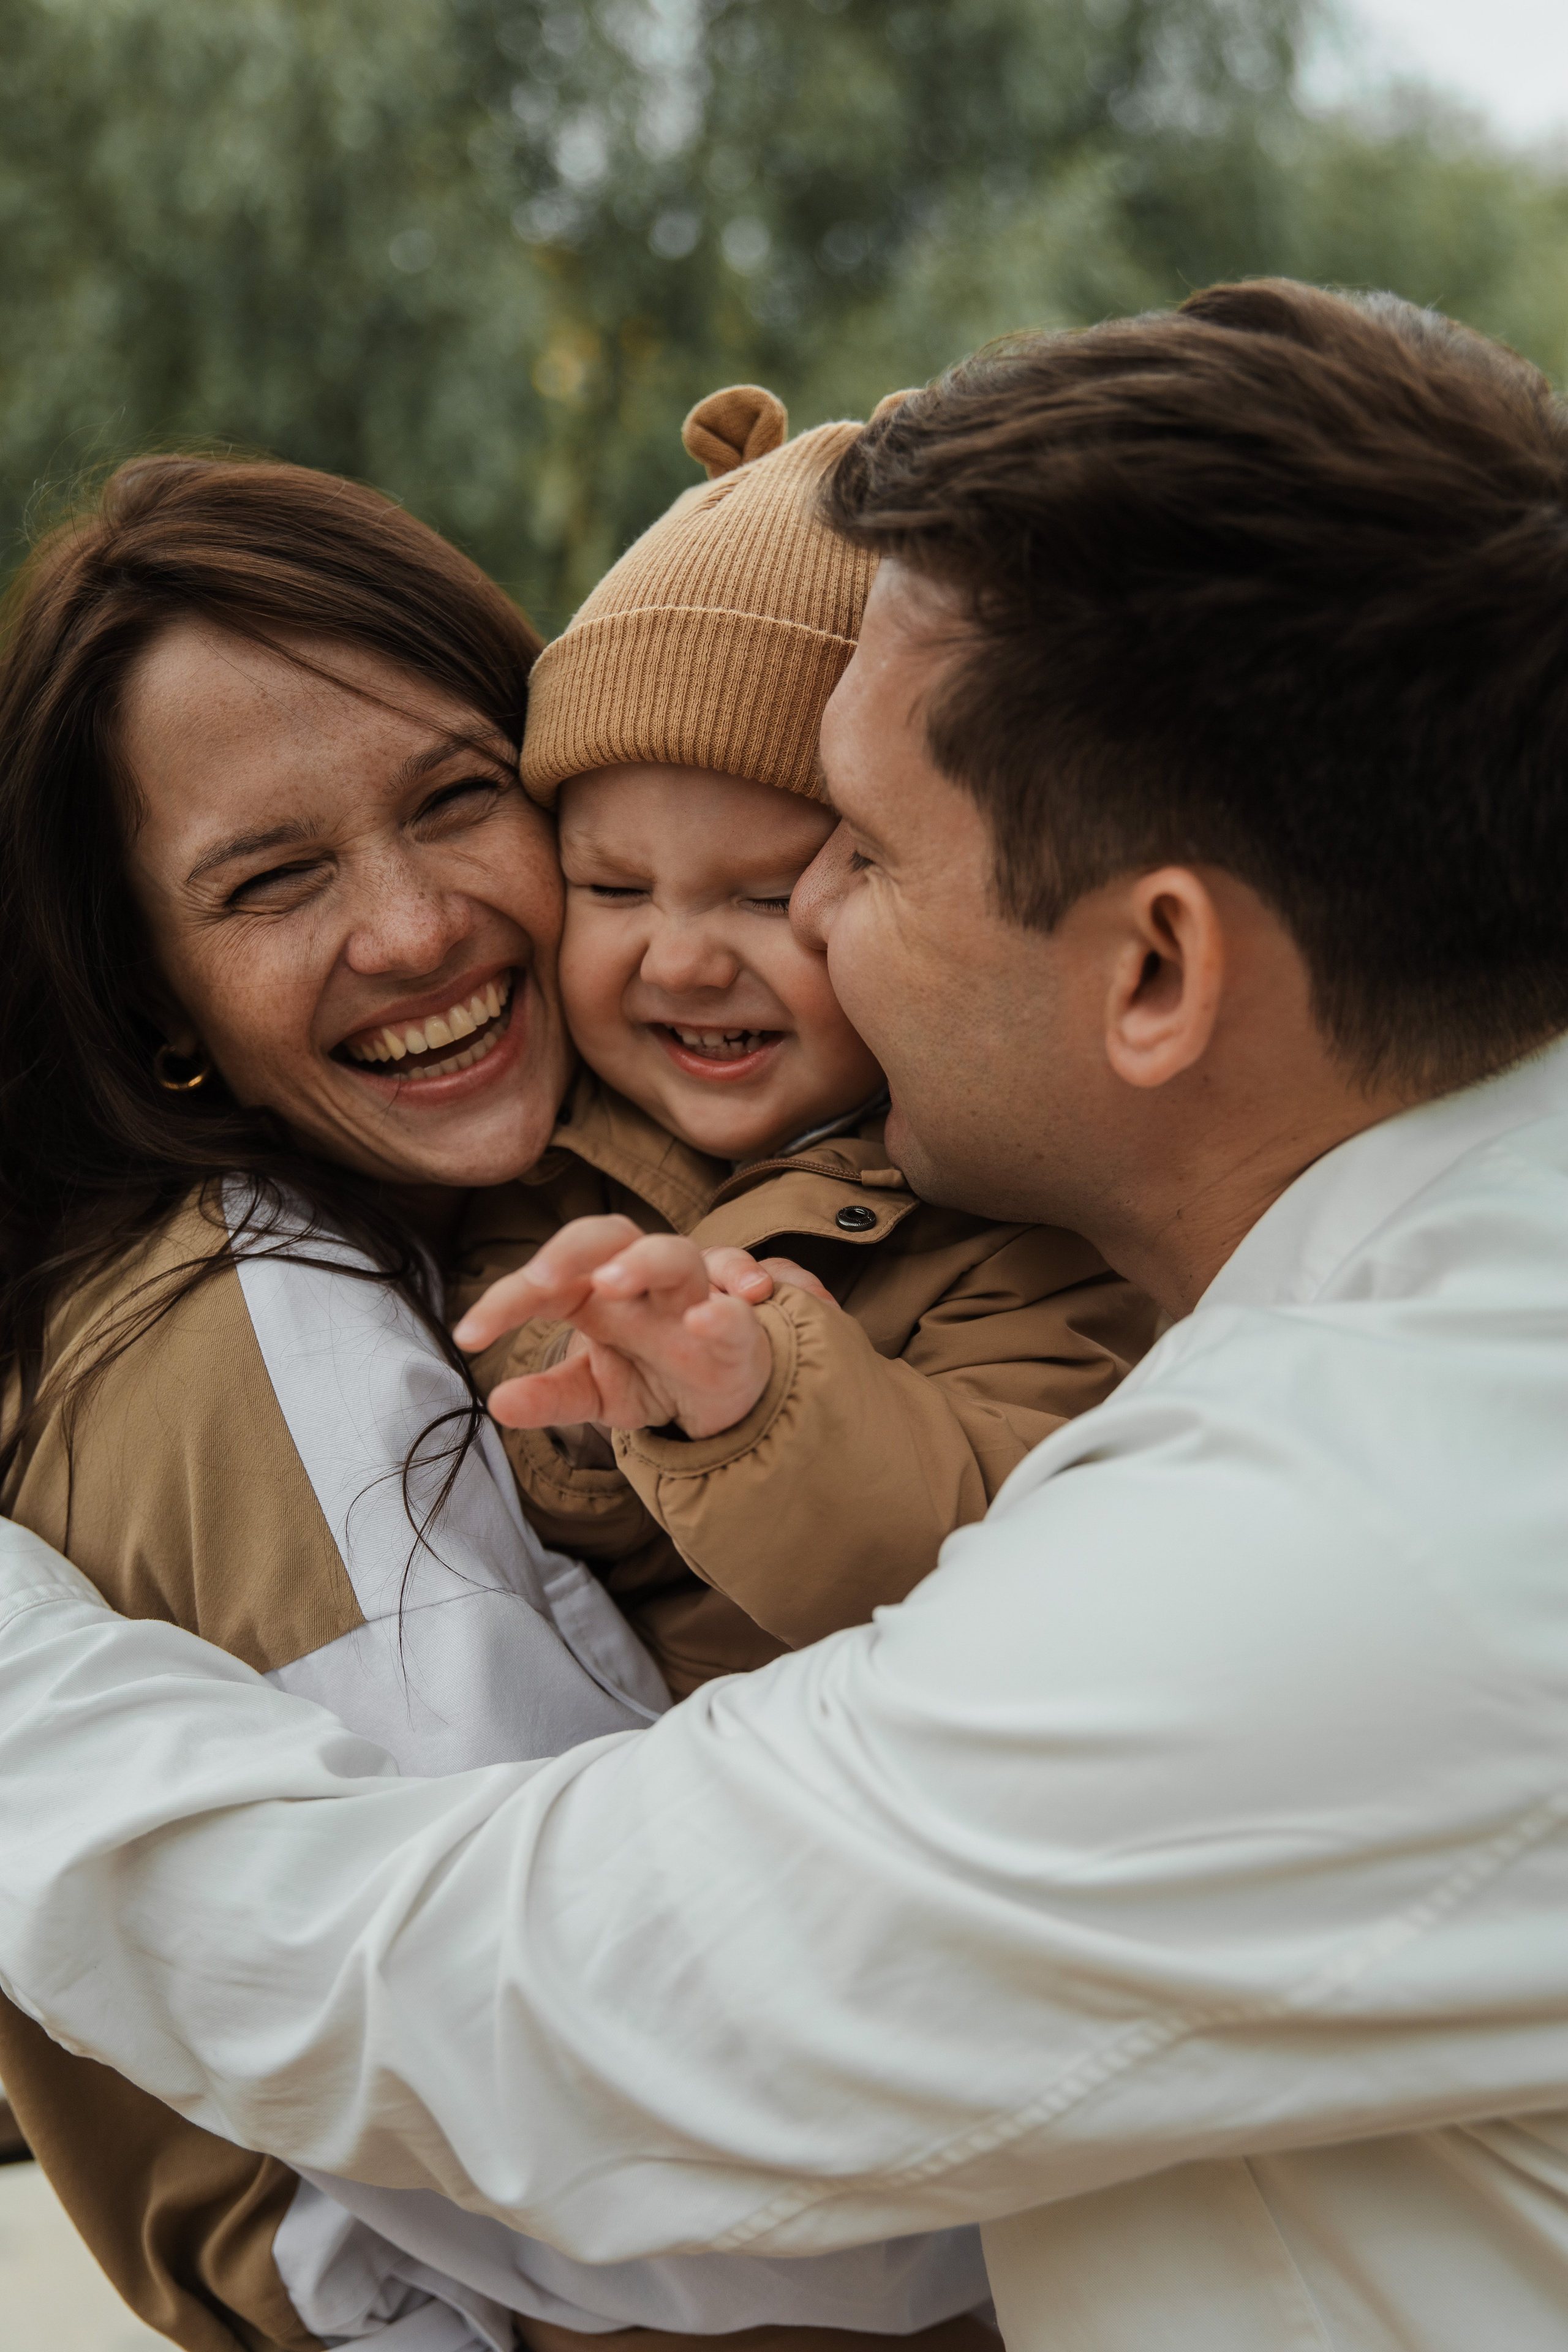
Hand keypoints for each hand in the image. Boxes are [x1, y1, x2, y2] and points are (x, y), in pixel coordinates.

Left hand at [452, 1217, 828, 1439]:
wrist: (720, 1399)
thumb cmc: (652, 1374)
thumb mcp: (593, 1392)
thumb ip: (550, 1396)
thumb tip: (497, 1403)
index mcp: (598, 1290)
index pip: (548, 1277)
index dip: (504, 1300)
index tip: (468, 1336)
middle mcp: (644, 1280)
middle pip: (611, 1234)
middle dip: (572, 1249)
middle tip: (540, 1281)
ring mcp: (694, 1297)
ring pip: (675, 1254)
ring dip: (643, 1261)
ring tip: (610, 1283)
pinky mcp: (738, 1331)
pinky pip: (736, 1311)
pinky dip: (726, 1309)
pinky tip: (706, 1317)